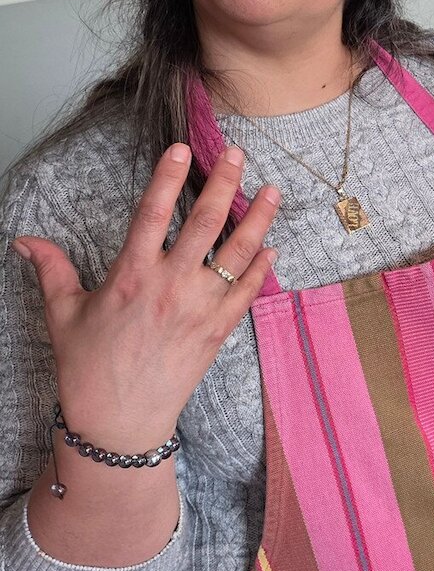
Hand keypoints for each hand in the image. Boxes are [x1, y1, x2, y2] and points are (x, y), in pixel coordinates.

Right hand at [14, 144, 278, 447]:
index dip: (168, 178)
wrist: (119, 422)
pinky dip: (261, 268)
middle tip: (238, 154)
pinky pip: (246, 292)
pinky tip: (272, 246)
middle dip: (224, 184)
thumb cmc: (88, 367)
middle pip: (205, 223)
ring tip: (272, 190)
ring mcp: (199, 308)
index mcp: (130, 275)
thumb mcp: (63, 313)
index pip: (152, 214)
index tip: (182, 149)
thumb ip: (52, 269)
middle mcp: (169, 286)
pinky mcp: (217, 331)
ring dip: (258, 219)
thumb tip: (25, 239)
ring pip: (237, 254)